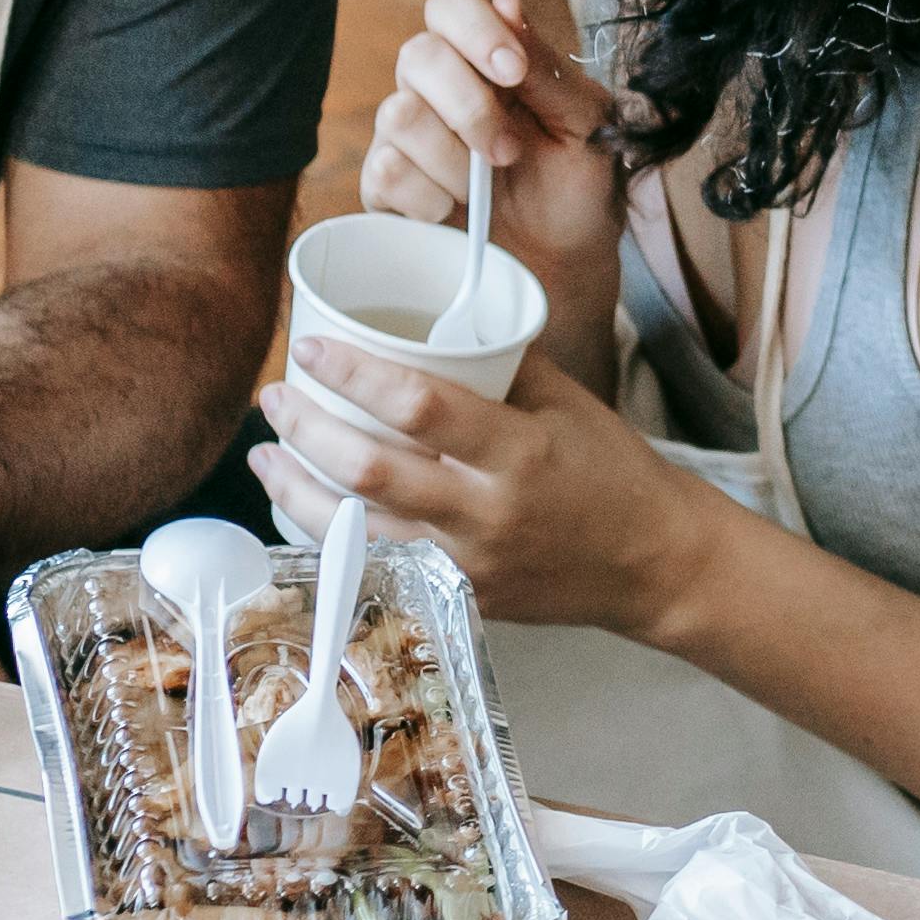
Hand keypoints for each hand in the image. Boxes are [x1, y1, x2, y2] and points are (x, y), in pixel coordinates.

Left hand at [254, 335, 723, 635]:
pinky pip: (377, 566)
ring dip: (296, 492)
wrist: (653, 564)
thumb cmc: (614, 472)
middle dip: (306, 431)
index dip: (353, 373)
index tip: (311, 347)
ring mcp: (468, 564)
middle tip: (276, 398)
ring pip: (355, 532)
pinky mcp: (459, 597)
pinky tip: (306, 510)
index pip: (419, 407)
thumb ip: (498, 366)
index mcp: (520, 453)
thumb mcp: (567, 403)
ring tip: (266, 456)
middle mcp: (487, 513)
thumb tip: (428, 322)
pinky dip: (331, 537)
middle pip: (368, 472)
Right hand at [361, 0, 621, 349]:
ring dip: (454, 160)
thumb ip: (548, 68)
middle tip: (510, 152)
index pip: (449, 5)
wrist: (563, 262)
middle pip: (416, 56)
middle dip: (471, 109)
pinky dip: (430, 198)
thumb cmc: (578, 185)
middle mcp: (435, 87)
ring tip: (486, 188)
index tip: (513, 71)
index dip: (473, 28)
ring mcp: (404, 136)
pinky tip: (454, 212)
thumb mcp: (586, 124)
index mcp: (483, 57)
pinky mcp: (385, 186)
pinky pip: (385, 173)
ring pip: (396, 115)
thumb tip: (507, 2)